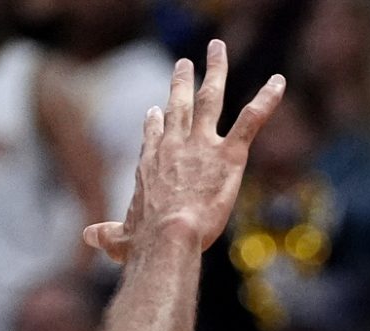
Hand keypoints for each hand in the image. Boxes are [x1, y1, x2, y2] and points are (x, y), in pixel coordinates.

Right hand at [83, 40, 282, 262]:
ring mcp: (201, 145)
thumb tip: (90, 236)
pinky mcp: (229, 154)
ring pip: (209, 98)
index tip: (156, 109)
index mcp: (151, 163)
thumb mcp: (120, 239)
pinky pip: (251, 119)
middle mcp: (174, 144)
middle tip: (184, 63)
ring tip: (217, 49)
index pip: (154, 133)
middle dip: (182, 82)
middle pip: (178, 105)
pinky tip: (279, 83)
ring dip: (216, 71)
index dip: (156, 121)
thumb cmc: (144, 243)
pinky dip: (266, 99)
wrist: (168, 237)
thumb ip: (108, 234)